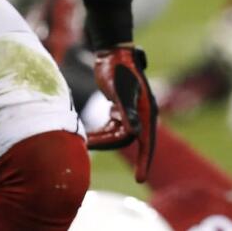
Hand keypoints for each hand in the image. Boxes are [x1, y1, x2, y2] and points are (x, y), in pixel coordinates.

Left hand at [86, 45, 157, 181]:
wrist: (112, 52)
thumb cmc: (118, 69)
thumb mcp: (121, 90)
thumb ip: (128, 112)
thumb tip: (135, 134)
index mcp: (147, 113)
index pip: (146, 143)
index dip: (143, 162)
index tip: (139, 179)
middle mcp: (141, 115)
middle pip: (127, 140)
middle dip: (109, 146)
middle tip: (90, 148)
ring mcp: (130, 111)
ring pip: (117, 134)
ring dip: (102, 138)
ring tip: (85, 140)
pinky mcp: (119, 107)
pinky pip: (112, 126)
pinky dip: (101, 131)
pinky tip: (89, 133)